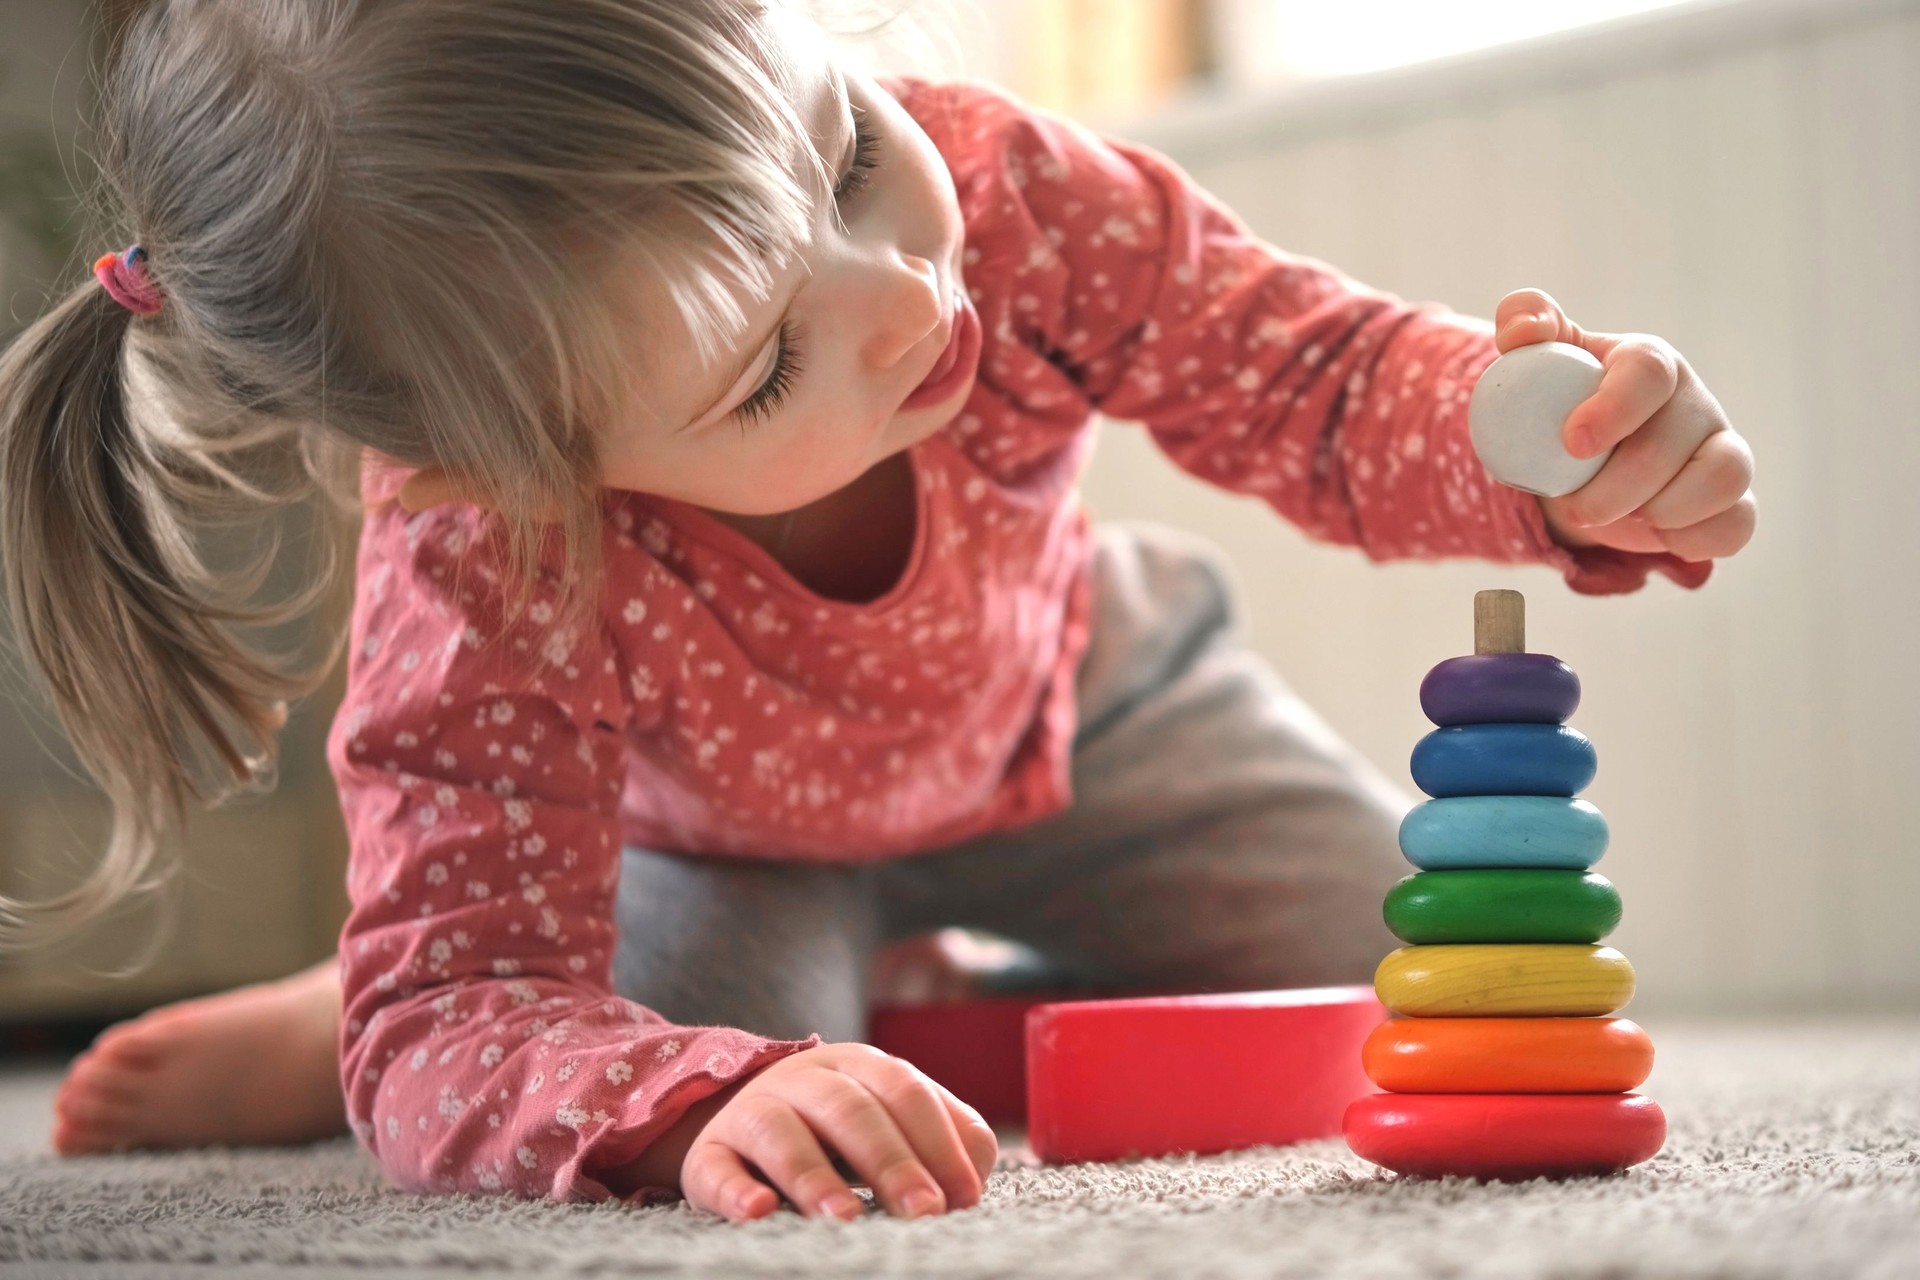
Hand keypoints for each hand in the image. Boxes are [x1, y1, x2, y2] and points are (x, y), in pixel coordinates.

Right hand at [679, 1042, 997, 1222]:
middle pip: (850, 1110)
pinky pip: (715, 1168)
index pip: (904, 1091)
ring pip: (780, 1134)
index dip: (938, 1141)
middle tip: (922, 1212)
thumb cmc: (841, 1129)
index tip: (962, 1197)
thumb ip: (945, 1138)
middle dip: (891, 1162)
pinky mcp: (708, 1154)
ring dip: (814, 1177)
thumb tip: (969, 1183)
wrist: (744, 1119)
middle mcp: (803, 1080)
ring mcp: (751, 1113)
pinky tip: (758, 1212)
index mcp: (858, 1065)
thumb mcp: (894, 1119)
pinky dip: (734, 1190)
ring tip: (845, 1219)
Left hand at [1493, 289, 1756, 561]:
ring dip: (1664, 511)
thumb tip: (1522, 329)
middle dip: (1616, 486)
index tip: (1572, 443)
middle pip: (1672, 441)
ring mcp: (1721, 449)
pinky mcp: (1732, 499)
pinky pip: (1738, 524)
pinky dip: (1695, 539)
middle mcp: (1693, 402)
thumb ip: (1525, 323)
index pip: (1648, 372)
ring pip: (1725, 477)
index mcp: (1648, 363)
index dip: (1614, 408)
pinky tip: (1657, 537)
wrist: (1580, 463)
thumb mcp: (1536, 361)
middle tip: (1575, 508)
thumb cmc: (1561, 404)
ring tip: (1621, 518)